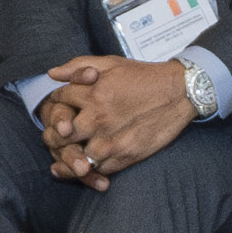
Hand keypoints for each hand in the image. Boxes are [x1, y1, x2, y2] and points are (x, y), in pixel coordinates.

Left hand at [41, 56, 195, 188]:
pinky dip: (89, 169)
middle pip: (60, 135)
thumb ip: (78, 66)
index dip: (54, 104)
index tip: (57, 109)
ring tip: (66, 154)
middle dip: (53, 135)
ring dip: (68, 157)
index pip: (58, 102)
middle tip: (55, 135)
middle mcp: (98, 119)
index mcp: (93, 94)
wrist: (178, 93)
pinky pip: (98, 169)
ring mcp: (111, 140)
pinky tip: (86, 165)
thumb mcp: (110, 63)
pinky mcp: (125, 156)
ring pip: (76, 157)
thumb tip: (52, 74)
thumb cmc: (143, 77)